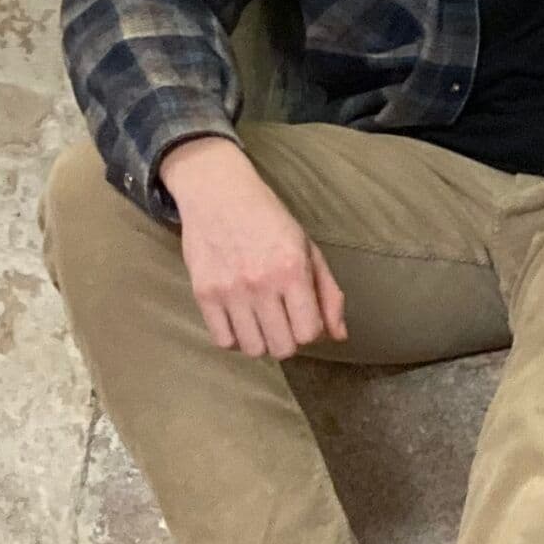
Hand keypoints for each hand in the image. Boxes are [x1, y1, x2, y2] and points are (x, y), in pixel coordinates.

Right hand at [160, 136, 347, 358]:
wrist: (219, 194)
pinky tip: (240, 321)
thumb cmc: (269, 220)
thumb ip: (328, 292)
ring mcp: (230, 291)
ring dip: (262, 341)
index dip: (311, 332)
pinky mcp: (203, 294)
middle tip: (283, 322)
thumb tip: (339, 335)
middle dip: (288, 340)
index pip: (309, 332)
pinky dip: (235, 339)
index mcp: (293, 269)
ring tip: (261, 322)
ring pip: (253, 349)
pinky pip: (223, 341)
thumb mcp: (307, 248)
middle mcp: (262, 283)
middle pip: (283, 347)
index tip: (305, 319)